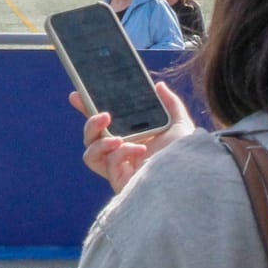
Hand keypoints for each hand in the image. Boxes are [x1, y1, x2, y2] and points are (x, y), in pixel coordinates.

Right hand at [69, 83, 194, 192]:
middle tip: (104, 116)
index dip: (86, 109)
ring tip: (119, 138)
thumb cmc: (186, 155)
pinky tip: (139, 150)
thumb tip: (158, 86)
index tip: (77, 95)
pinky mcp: (119, 182)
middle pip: (89, 139)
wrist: (191, 175)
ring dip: (100, 143)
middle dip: (90, 124)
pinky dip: (121, 153)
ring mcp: (118, 169)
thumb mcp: (180, 124)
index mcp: (130, 138)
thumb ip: (170, 104)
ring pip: (89, 154)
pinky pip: (109, 164)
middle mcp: (120, 154)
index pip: (102, 124)